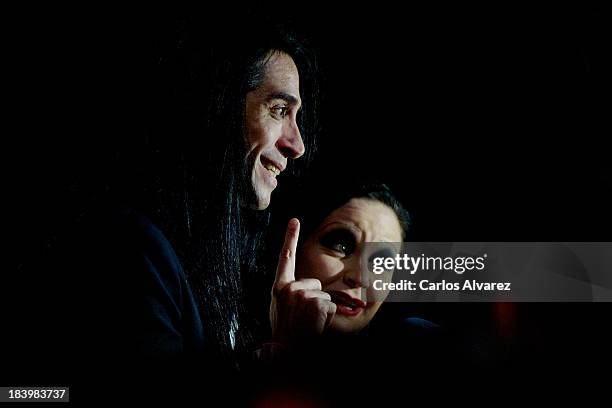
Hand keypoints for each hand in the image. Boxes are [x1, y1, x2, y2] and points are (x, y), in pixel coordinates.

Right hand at [269, 218, 336, 345]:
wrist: (286, 350)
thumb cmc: (285, 329)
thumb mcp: (281, 307)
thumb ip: (290, 292)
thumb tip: (305, 286)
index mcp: (279, 287)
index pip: (285, 258)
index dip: (290, 238)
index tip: (294, 220)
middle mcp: (290, 287)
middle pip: (314, 283)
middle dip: (315, 298)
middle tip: (303, 317)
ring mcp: (303, 295)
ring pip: (324, 295)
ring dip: (321, 309)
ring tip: (308, 322)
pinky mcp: (317, 302)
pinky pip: (331, 305)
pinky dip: (327, 316)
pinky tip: (315, 324)